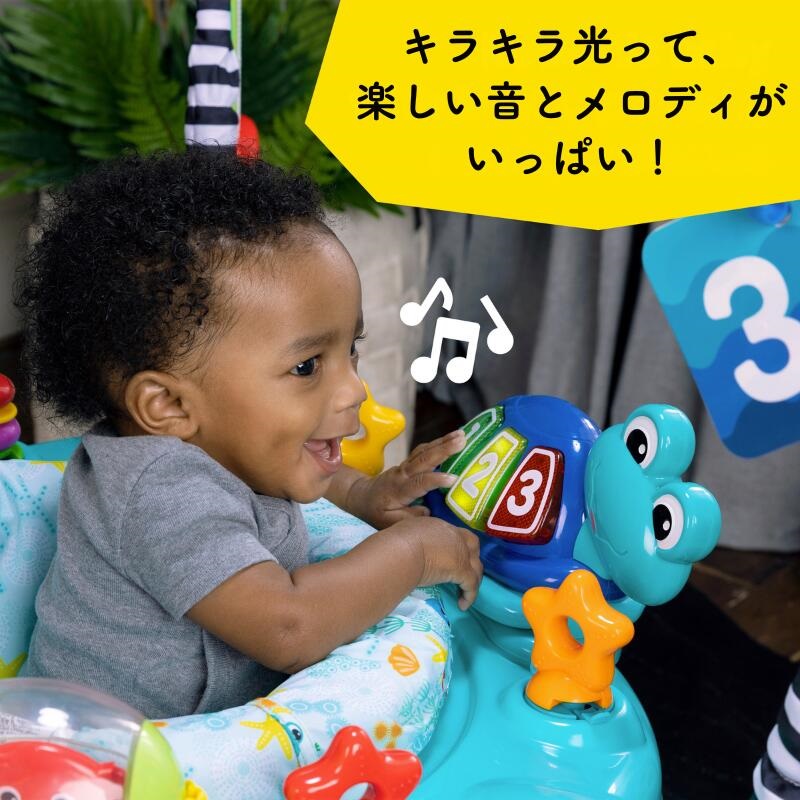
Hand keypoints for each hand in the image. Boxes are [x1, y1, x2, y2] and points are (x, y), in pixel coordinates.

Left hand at [347, 429, 466, 528]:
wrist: (362, 496)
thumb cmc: (377, 511)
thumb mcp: (389, 522)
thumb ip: (409, 518)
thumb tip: (428, 511)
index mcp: (399, 490)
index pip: (419, 482)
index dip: (436, 480)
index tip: (453, 478)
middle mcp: (403, 474)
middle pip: (424, 459)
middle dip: (444, 449)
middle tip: (462, 441)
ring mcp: (405, 465)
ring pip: (425, 451)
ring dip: (444, 441)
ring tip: (462, 435)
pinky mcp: (409, 462)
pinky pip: (424, 450)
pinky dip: (439, 443)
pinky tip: (453, 438)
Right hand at [392, 516, 482, 609]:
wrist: (402, 550)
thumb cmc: (397, 542)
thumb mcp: (407, 532)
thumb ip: (414, 536)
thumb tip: (410, 543)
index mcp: (440, 526)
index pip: (455, 534)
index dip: (456, 545)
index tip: (451, 556)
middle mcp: (454, 536)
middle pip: (472, 545)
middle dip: (471, 557)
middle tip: (464, 571)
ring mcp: (461, 553)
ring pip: (476, 566)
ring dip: (473, 578)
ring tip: (465, 591)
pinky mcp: (462, 570)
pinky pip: (472, 585)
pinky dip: (469, 596)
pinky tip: (463, 605)